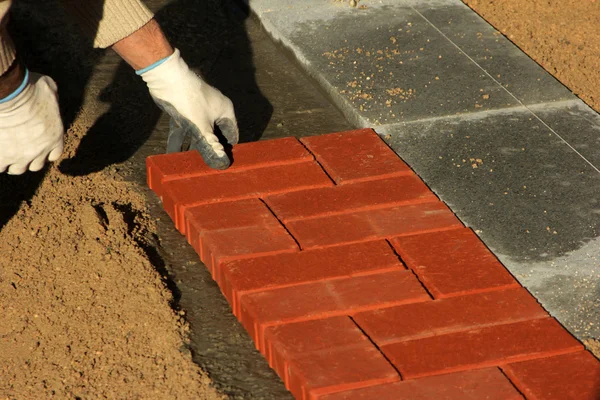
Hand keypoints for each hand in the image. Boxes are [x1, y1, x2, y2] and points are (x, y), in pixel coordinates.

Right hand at [0, 72, 63, 174]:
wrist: (9, 95)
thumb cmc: (30, 88)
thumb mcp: (49, 88)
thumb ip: (51, 97)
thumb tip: (48, 92)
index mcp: (55, 137)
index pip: (54, 154)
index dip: (45, 150)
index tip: (37, 145)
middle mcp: (40, 151)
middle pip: (35, 165)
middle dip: (29, 159)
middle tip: (19, 149)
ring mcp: (20, 156)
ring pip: (17, 169)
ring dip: (12, 162)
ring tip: (5, 153)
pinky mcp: (2, 156)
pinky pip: (0, 167)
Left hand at [139, 49, 238, 169]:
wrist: (166, 77)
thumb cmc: (188, 99)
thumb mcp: (201, 127)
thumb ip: (210, 146)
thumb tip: (221, 163)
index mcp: (225, 111)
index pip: (232, 134)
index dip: (228, 149)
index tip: (222, 163)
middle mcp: (214, 109)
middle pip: (215, 135)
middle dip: (210, 149)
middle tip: (206, 166)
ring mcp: (199, 109)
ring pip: (199, 132)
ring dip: (194, 147)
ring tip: (190, 163)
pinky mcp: (186, 110)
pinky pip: (185, 129)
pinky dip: (181, 140)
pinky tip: (173, 154)